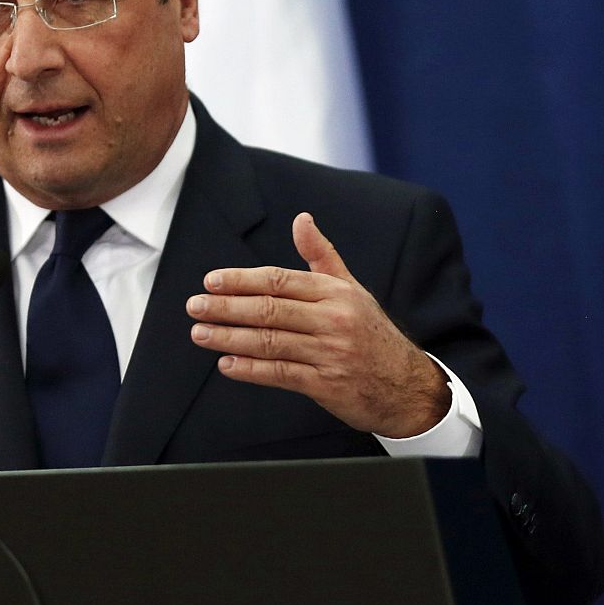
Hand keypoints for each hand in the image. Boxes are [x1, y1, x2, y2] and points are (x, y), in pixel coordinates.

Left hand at [186, 213, 449, 438]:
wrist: (408, 386)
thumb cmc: (370, 332)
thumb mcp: (351, 289)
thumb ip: (321, 255)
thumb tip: (301, 218)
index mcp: (335, 293)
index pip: (280, 281)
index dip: (242, 280)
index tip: (211, 281)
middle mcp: (333, 320)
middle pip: (270, 310)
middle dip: (227, 308)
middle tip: (195, 306)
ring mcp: (330, 353)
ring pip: (270, 342)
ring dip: (229, 338)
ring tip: (200, 334)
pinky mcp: (327, 384)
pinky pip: (281, 374)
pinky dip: (251, 370)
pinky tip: (227, 365)